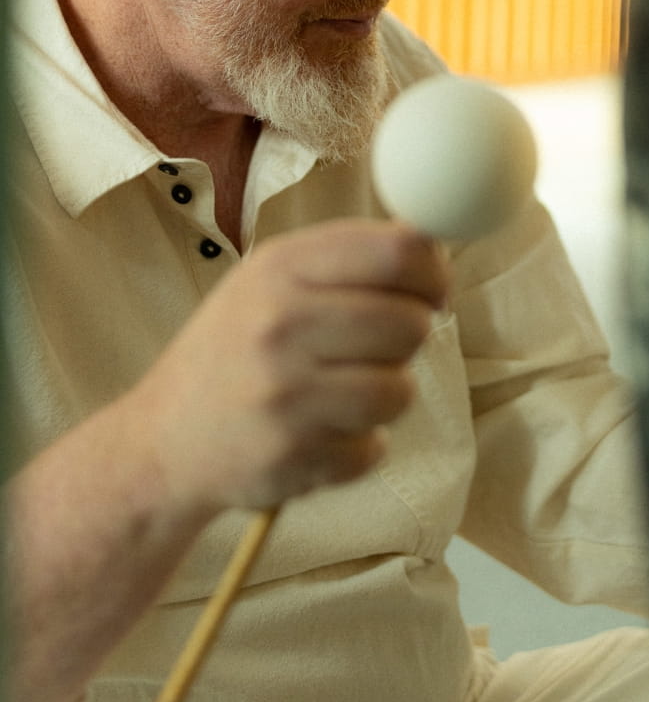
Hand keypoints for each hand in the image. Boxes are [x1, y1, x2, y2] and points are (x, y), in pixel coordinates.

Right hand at [128, 219, 445, 517]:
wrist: (161, 441)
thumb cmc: (237, 348)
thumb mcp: (271, 280)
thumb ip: (348, 258)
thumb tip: (433, 244)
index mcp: (280, 268)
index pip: (399, 253)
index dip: (433, 273)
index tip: (433, 291)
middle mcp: (279, 325)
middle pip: (410, 323)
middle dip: (408, 337)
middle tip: (376, 347)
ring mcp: (284, 395)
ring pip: (400, 390)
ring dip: (385, 395)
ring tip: (343, 392)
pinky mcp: (290, 457)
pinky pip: (372, 449)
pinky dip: (357, 447)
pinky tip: (317, 434)